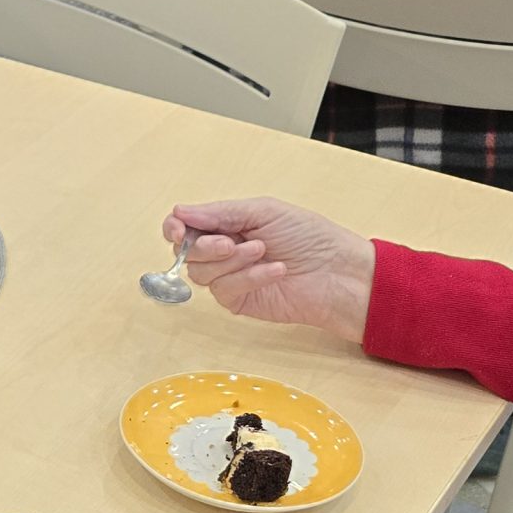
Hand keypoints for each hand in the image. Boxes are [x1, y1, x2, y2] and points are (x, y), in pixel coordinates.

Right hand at [161, 198, 375, 342]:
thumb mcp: (263, 211)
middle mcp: (224, 251)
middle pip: (187, 252)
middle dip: (206, 246)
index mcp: (227, 224)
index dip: (175, 228)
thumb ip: (219, 213)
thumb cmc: (309, 236)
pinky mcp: (239, 301)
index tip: (178, 229)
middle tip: (231, 243)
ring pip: (201, 273)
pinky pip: (224, 290)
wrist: (337, 272)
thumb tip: (180, 212)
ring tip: (263, 252)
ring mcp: (230, 277)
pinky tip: (274, 270)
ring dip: (232, 261)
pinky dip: (249, 278)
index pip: (184, 227)